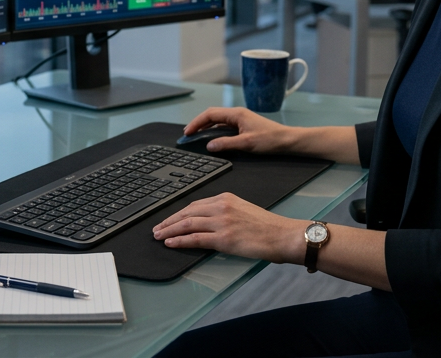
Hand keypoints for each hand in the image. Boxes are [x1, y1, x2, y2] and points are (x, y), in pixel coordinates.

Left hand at [152, 193, 300, 261]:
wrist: (283, 235)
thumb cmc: (268, 227)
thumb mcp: (243, 210)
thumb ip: (225, 213)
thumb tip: (208, 224)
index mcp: (225, 198)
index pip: (195, 205)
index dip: (179, 213)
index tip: (168, 219)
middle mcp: (221, 206)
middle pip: (187, 212)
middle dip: (169, 221)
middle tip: (156, 228)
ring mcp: (221, 222)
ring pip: (187, 224)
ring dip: (170, 230)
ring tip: (158, 236)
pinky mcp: (224, 238)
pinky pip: (195, 239)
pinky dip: (180, 240)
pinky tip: (171, 243)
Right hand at [183, 107, 296, 153]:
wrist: (287, 140)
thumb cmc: (270, 140)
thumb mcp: (246, 143)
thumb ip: (226, 144)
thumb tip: (209, 146)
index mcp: (236, 114)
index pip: (210, 115)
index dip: (197, 122)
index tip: (188, 132)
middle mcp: (236, 114)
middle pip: (212, 115)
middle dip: (198, 123)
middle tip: (188, 134)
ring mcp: (240, 120)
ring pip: (218, 121)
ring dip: (206, 127)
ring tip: (196, 136)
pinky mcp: (243, 126)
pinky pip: (224, 126)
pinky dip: (215, 131)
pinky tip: (212, 138)